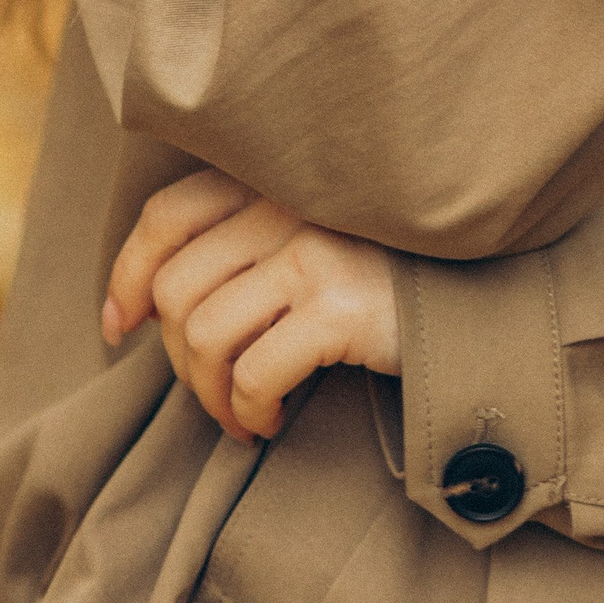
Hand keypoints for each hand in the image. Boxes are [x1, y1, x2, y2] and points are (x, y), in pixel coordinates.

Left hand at [104, 171, 401, 443]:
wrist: (483, 300)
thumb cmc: (383, 281)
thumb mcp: (307, 240)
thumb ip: (242, 245)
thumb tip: (145, 306)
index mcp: (273, 181)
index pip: (166, 215)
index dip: (127, 275)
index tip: (120, 327)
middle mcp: (289, 205)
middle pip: (177, 288)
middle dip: (177, 359)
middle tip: (211, 394)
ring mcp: (315, 252)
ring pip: (206, 335)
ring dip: (210, 395)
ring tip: (241, 416)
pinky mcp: (341, 307)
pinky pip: (253, 373)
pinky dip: (248, 411)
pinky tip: (271, 420)